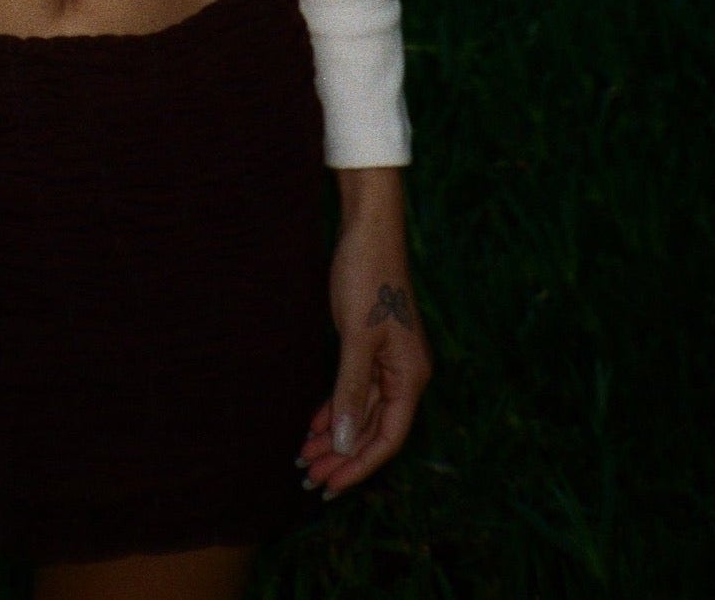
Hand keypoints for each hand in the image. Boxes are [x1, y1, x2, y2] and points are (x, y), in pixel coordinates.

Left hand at [298, 166, 431, 500]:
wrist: (368, 228)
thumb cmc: (367, 277)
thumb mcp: (357, 338)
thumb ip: (352, 391)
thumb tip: (346, 444)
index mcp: (410, 376)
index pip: (387, 438)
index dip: (358, 466)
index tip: (329, 486)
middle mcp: (404, 373)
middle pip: (373, 428)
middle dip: (341, 455)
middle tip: (307, 476)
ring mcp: (388, 360)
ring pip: (362, 411)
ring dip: (336, 434)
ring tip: (304, 456)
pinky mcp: (371, 345)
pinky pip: (355, 389)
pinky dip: (336, 407)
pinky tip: (315, 423)